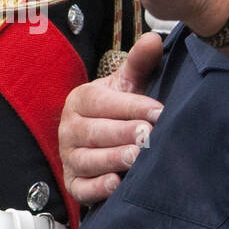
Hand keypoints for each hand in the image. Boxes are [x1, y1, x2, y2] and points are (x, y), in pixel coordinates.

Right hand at [60, 32, 163, 204]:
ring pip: (87, 159)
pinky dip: (96, 188)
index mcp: (81, 100)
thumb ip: (139, 63)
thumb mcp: (128, 84)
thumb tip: (153, 40)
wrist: (105, 140)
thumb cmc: (118, 109)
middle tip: (148, 136)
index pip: (103, 102)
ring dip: (111, 159)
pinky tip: (115, 184)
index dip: (131, 106)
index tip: (159, 111)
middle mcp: (69, 128)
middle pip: (95, 132)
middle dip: (123, 134)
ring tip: (135, 158)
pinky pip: (81, 188)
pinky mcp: (73, 183)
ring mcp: (69, 157)